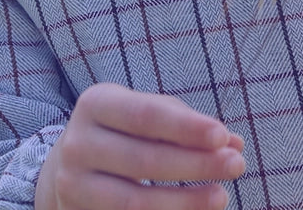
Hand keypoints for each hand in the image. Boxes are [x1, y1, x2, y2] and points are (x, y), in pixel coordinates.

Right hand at [35, 82, 245, 209]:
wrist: (66, 167)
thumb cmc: (121, 132)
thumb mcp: (143, 114)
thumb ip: (186, 124)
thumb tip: (234, 143)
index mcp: (96, 103)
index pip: (145, 116)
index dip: (185, 127)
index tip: (222, 135)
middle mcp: (78, 143)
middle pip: (144, 159)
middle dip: (196, 164)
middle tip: (236, 165)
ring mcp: (73, 184)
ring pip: (135, 201)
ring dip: (185, 201)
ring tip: (222, 196)